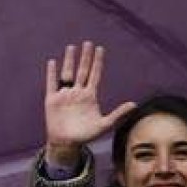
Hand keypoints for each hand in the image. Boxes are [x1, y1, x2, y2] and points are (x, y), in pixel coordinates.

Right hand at [43, 41, 135, 165]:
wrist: (66, 143)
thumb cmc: (86, 135)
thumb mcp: (104, 125)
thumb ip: (118, 114)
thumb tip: (134, 104)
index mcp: (90, 96)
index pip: (94, 75)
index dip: (98, 62)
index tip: (100, 49)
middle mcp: (77, 93)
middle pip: (82, 70)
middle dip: (85, 57)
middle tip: (88, 43)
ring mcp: (65, 95)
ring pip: (67, 74)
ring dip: (69, 61)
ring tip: (72, 47)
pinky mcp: (52, 101)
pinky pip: (52, 84)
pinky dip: (52, 73)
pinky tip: (53, 62)